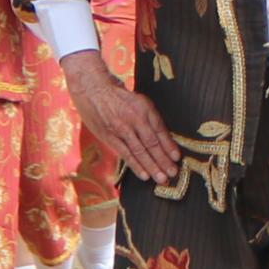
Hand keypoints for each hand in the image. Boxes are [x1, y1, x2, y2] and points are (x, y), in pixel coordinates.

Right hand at [65, 48, 177, 181]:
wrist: (92, 89)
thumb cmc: (118, 96)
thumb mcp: (138, 101)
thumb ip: (150, 118)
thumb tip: (163, 138)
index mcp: (144, 109)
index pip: (160, 131)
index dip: (169, 146)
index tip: (177, 158)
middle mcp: (134, 119)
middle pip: (152, 143)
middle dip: (163, 160)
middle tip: (173, 174)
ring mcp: (121, 129)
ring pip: (140, 151)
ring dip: (152, 166)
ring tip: (161, 179)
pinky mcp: (110, 137)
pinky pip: (125, 154)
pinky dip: (135, 166)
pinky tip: (144, 175)